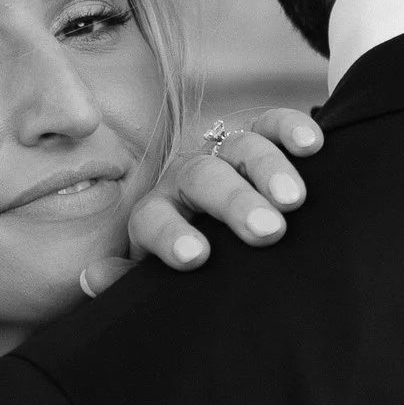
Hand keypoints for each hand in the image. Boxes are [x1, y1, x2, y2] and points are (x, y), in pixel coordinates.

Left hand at [81, 107, 324, 297]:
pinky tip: (312, 145)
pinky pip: (273, 124)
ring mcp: (224, 155)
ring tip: (294, 200)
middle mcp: (187, 179)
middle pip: (201, 178)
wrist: (223, 235)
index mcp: (158, 214)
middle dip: (232, 203)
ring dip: (267, 170)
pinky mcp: (261, 138)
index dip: (172, 236)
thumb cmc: (190, 263)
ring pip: (240, 148)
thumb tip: (92, 277)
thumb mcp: (158, 278)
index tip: (197, 257)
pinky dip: (291, 129)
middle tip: (266, 232)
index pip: (154, 219)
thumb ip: (129, 280)